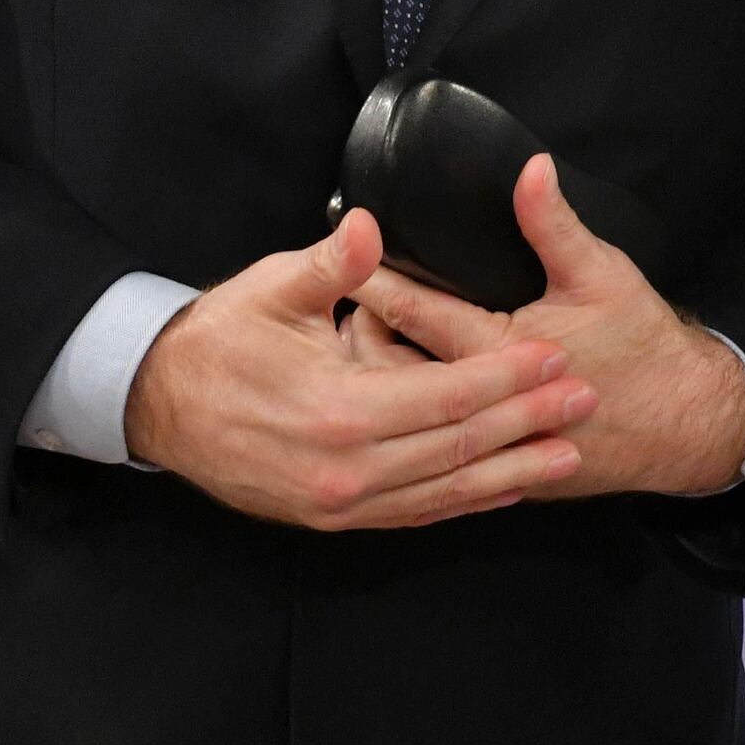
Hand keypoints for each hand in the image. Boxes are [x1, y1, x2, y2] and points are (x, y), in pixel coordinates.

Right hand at [124, 211, 593, 530]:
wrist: (158, 405)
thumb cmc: (218, 340)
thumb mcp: (271, 290)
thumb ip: (330, 264)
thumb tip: (367, 226)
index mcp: (338, 410)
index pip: (447, 393)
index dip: (507, 375)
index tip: (556, 355)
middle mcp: (347, 469)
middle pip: (460, 446)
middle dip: (529, 423)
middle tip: (586, 400)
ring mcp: (341, 503)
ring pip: (446, 491)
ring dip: (513, 471)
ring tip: (569, 454)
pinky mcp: (334, 518)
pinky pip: (415, 513)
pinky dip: (464, 500)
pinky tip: (505, 486)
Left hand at [351, 157, 744, 501]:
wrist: (683, 426)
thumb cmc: (644, 348)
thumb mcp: (601, 273)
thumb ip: (553, 224)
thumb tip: (530, 169)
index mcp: (497, 352)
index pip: (410, 313)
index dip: (367, 281)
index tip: (338, 257)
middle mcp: (481, 406)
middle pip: (386, 372)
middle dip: (357, 333)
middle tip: (342, 298)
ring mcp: (487, 444)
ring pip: (401, 414)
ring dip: (377, 377)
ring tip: (363, 339)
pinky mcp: (497, 466)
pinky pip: (432, 443)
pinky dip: (409, 416)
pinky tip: (399, 393)